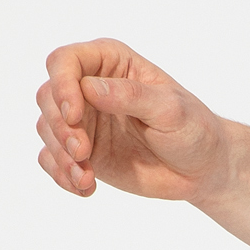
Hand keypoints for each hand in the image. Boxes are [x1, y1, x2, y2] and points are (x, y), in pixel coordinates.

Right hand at [36, 41, 231, 204]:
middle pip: (48, 96)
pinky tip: (85, 188)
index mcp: (109, 63)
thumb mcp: (170, 110)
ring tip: (86, 178)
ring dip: (61, 156)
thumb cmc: (193, 129)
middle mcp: (88, 87)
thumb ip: (131, 96)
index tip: (74, 115)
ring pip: (47, 129)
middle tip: (83, 153)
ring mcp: (83, 120)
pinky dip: (61, 175)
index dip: (62, 86)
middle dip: (59, 127)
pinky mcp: (82, 151)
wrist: (202, 169)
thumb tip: (89, 88)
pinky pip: (52, 159)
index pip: (65, 62)